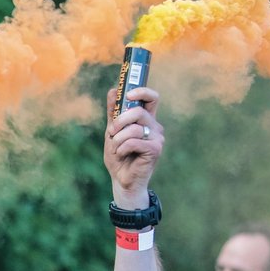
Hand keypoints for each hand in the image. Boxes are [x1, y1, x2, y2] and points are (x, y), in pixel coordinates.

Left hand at [103, 85, 163, 207]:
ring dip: (118, 139)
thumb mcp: (112, 131)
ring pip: (134, 128)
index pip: (152, 98)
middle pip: (139, 111)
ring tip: (116, 149)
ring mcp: (157, 138)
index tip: (128, 95)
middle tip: (112, 131)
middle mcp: (154, 127)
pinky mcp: (155, 150)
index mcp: (146, 120)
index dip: (142, 91)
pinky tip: (122, 155)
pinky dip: (122, 148)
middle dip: (120, 121)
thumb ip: (114, 113)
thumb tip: (113, 90)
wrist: (121, 180)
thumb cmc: (118, 156)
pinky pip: (134, 142)